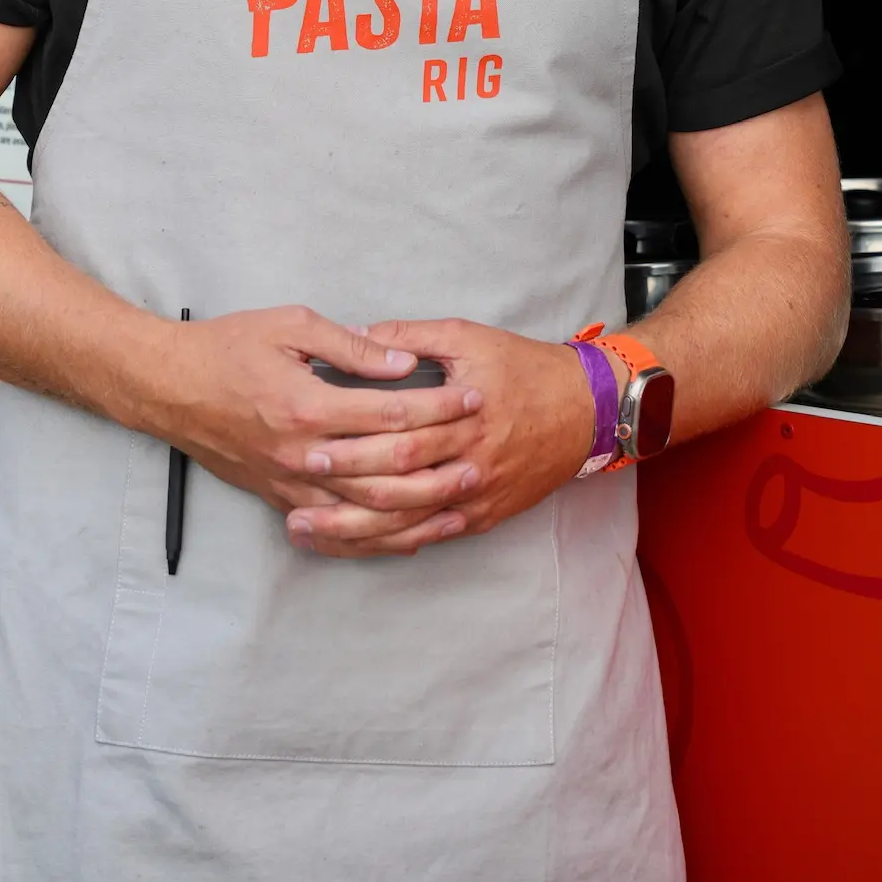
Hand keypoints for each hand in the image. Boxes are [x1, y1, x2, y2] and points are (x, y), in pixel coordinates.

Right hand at [143, 306, 482, 533]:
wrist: (170, 388)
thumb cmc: (228, 347)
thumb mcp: (291, 325)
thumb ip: (351, 345)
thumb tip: (403, 361)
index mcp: (308, 404)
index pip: (391, 413)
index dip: (439, 406)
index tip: (473, 396)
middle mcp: (303, 453)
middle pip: (388, 466)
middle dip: (442, 458)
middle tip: (483, 447)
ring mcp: (292, 483)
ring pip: (369, 508)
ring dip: (421, 505)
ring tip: (462, 497)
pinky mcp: (282, 499)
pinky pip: (339, 529)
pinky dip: (379, 535)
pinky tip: (411, 535)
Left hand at [285, 318, 602, 558]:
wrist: (586, 408)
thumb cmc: (524, 366)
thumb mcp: (468, 336)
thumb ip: (412, 337)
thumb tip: (360, 336)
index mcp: (463, 415)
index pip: (398, 435)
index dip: (352, 443)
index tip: (308, 445)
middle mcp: (469, 462)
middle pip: (398, 485)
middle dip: (342, 492)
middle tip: (295, 496)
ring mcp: (477, 495)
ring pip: (409, 522)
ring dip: (356, 531)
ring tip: (310, 530)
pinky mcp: (484, 516)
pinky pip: (432, 536)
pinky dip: (392, 544)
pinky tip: (357, 545)